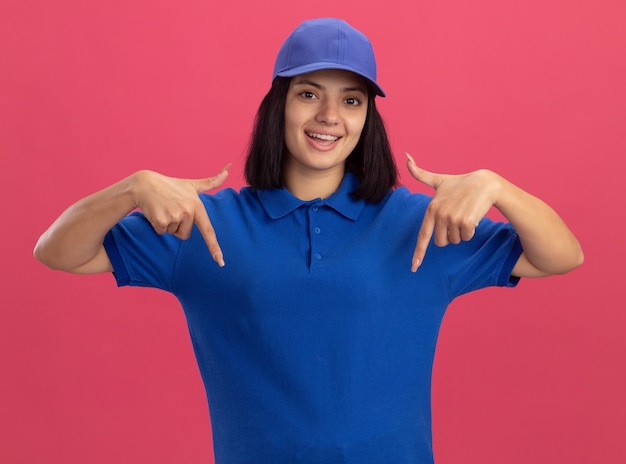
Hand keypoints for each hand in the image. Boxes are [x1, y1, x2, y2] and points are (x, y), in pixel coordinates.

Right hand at [132, 164, 230, 266]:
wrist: (145, 184)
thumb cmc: (171, 185)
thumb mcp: (192, 184)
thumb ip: (211, 182)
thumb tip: (229, 169)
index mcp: (197, 206)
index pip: (208, 230)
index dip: (214, 247)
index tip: (220, 262)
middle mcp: (188, 212)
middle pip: (186, 235)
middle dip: (178, 227)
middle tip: (172, 209)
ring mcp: (174, 216)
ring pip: (173, 233)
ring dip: (168, 225)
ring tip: (164, 208)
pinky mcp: (161, 221)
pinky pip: (162, 232)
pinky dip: (158, 225)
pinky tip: (156, 211)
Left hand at [406, 153, 500, 271]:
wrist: (485, 183)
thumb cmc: (460, 183)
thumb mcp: (439, 180)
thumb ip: (421, 174)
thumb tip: (406, 157)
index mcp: (431, 208)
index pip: (423, 235)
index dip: (418, 253)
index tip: (413, 267)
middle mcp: (439, 214)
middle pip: (442, 242)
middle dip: (449, 236)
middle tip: (456, 220)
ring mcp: (453, 218)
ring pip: (455, 240)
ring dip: (461, 232)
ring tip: (465, 214)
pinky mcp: (467, 222)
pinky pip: (467, 236)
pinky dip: (471, 230)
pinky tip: (473, 217)